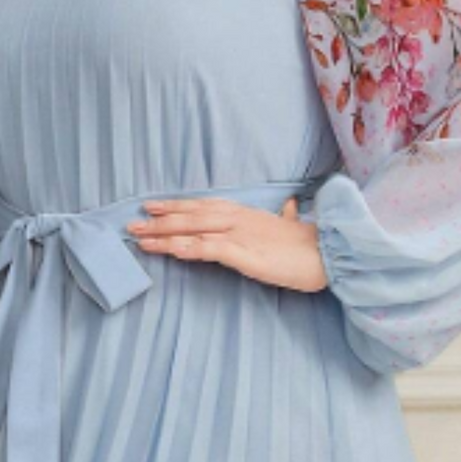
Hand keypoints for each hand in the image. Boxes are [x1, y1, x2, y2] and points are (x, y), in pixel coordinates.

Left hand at [126, 195, 328, 291]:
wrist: (329, 255)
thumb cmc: (310, 247)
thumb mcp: (292, 227)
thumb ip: (285, 216)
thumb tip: (288, 208)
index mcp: (246, 213)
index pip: (204, 206)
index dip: (177, 206)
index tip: (153, 207)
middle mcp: (238, 219)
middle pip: (191, 215)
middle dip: (160, 219)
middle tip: (132, 222)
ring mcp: (240, 235)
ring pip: (194, 230)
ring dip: (164, 234)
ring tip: (139, 237)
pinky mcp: (244, 254)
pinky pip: (208, 249)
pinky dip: (186, 248)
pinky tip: (169, 250)